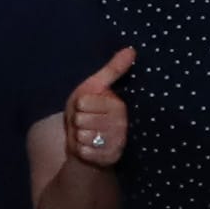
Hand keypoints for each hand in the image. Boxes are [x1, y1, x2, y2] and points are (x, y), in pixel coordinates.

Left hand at [62, 46, 134, 168]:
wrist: (87, 141)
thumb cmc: (88, 111)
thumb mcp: (95, 86)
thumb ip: (112, 70)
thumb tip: (131, 49)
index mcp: (119, 106)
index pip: (84, 101)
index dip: (79, 104)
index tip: (85, 107)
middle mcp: (121, 125)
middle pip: (82, 119)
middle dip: (77, 121)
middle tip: (85, 122)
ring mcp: (116, 143)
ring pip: (83, 136)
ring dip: (78, 136)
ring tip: (86, 134)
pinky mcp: (109, 159)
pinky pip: (84, 151)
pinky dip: (80, 150)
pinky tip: (86, 148)